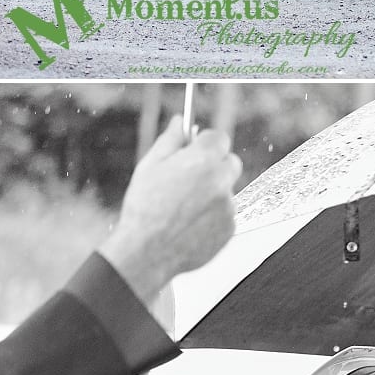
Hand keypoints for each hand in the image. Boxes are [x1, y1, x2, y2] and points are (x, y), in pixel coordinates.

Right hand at [99, 118, 240, 305]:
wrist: (146, 252)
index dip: (206, 142)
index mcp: (203, 160)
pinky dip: (212, 216)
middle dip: (214, 166)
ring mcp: (228, 205)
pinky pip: (225, 214)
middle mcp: (221, 180)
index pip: (219, 137)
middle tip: (190, 177)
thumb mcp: (150, 167)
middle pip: (230, 162)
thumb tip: (180, 121)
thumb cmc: (144, 208)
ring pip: (226, 190)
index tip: (197, 148)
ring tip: (182, 208)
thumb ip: (170, 140)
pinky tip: (189, 224)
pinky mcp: (230, 227)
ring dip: (212, 193)